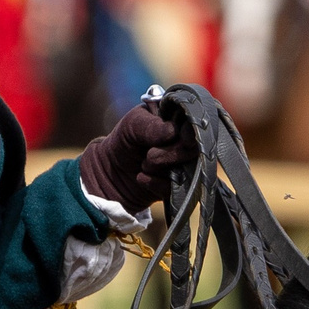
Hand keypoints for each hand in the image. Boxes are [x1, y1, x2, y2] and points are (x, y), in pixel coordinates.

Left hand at [77, 102, 193, 212]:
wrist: (111, 170)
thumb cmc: (126, 139)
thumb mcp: (133, 124)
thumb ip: (151, 125)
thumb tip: (174, 132)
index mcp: (182, 121)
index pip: (197, 125)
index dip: (190, 133)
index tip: (179, 137)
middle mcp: (190, 143)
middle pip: (193, 149)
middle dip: (166, 153)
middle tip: (148, 154)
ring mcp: (187, 166)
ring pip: (186, 169)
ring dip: (158, 167)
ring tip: (144, 163)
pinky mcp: (179, 186)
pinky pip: (173, 187)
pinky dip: (153, 182)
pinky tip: (141, 177)